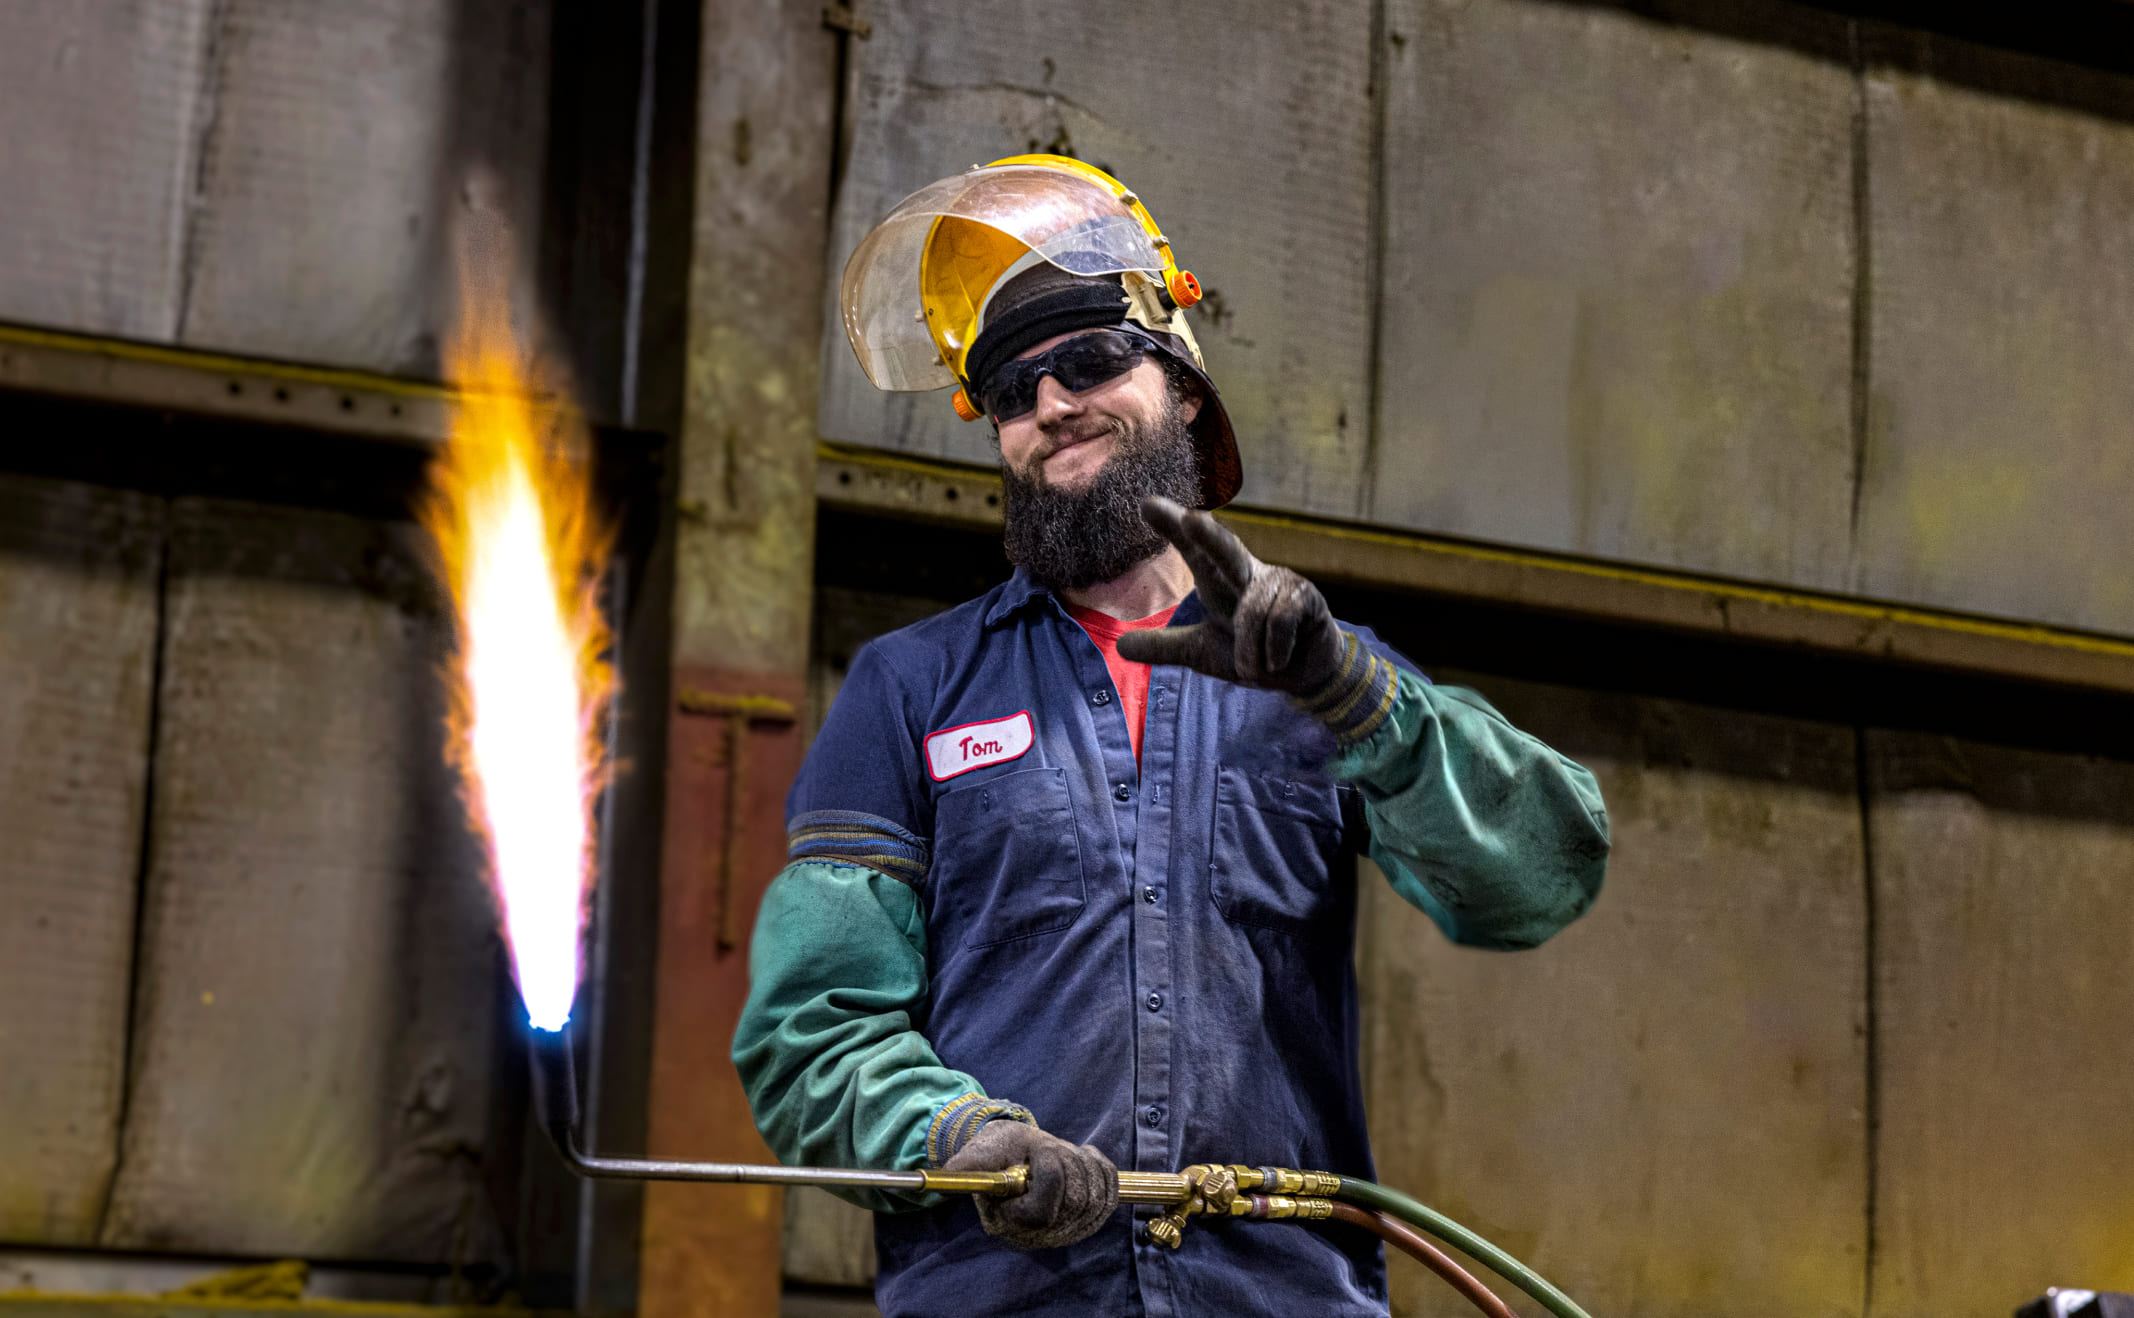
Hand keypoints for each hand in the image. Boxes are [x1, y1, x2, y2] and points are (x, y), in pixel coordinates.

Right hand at [943, 1118, 1117, 1249]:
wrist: (1014, 1156)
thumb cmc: (995, 1154)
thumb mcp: (978, 1153)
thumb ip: (967, 1165)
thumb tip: (952, 1173)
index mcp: (1010, 1222)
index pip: (1043, 1211)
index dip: (1044, 1179)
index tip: (1030, 1156)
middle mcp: (1041, 1235)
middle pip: (1077, 1200)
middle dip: (1065, 1162)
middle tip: (1044, 1149)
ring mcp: (1068, 1231)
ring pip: (1096, 1195)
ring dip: (1081, 1163)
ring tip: (1058, 1154)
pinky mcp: (1090, 1218)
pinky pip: (1111, 1193)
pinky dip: (1100, 1168)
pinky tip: (1081, 1157)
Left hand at [1114, 495, 1343, 694]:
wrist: (1303, 674)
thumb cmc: (1253, 652)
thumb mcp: (1202, 652)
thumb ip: (1165, 647)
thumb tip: (1120, 646)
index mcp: (1220, 580)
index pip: (1193, 551)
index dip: (1172, 527)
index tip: (1146, 505)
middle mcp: (1248, 572)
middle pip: (1226, 550)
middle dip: (1210, 536)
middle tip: (1191, 520)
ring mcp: (1280, 580)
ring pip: (1253, 614)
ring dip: (1249, 652)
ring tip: (1256, 667)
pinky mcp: (1306, 596)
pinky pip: (1279, 624)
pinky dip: (1273, 652)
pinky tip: (1279, 659)